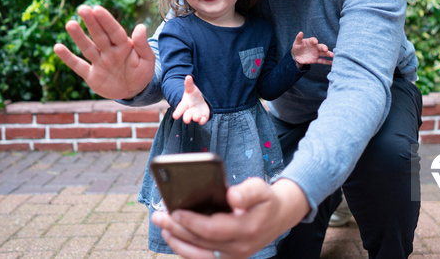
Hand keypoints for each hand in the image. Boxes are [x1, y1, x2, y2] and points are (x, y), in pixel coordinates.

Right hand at [53, 5, 154, 99]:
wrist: (133, 91)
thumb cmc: (141, 72)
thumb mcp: (147, 60)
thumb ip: (143, 45)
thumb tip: (141, 26)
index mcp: (124, 46)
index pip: (114, 31)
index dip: (106, 21)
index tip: (97, 9)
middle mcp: (109, 51)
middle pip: (99, 35)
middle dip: (91, 22)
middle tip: (82, 8)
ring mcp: (99, 62)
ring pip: (88, 48)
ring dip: (79, 37)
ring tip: (70, 24)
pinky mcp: (91, 76)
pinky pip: (78, 66)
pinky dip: (68, 58)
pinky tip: (57, 47)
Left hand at [152, 178, 308, 258]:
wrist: (280, 215)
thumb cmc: (266, 199)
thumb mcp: (260, 188)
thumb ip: (247, 192)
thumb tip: (231, 197)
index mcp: (247, 229)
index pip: (211, 229)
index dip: (191, 221)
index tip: (174, 211)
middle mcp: (240, 248)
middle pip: (201, 242)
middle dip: (176, 230)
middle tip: (158, 217)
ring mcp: (234, 256)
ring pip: (199, 255)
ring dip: (177, 242)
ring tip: (162, 228)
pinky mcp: (230, 258)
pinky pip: (204, 258)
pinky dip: (187, 249)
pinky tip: (175, 238)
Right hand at [172, 75, 209, 124]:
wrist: (200, 102)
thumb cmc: (193, 95)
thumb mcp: (191, 89)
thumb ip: (188, 84)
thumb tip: (188, 76)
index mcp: (185, 104)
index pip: (180, 108)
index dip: (177, 112)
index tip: (175, 116)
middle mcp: (189, 111)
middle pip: (186, 116)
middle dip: (186, 117)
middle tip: (187, 119)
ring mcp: (196, 115)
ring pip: (194, 118)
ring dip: (195, 117)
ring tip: (197, 114)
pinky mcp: (202, 118)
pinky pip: (202, 121)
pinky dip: (202, 120)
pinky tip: (203, 117)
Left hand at [291, 32, 333, 68]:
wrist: (297, 56)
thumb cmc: (297, 47)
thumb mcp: (296, 43)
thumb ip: (299, 38)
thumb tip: (300, 32)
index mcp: (310, 42)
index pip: (313, 40)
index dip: (314, 40)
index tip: (315, 42)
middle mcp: (315, 47)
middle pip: (321, 47)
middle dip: (324, 48)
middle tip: (326, 49)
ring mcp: (316, 53)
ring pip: (323, 54)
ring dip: (328, 54)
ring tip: (332, 55)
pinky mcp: (316, 59)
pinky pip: (322, 61)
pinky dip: (327, 62)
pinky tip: (332, 62)